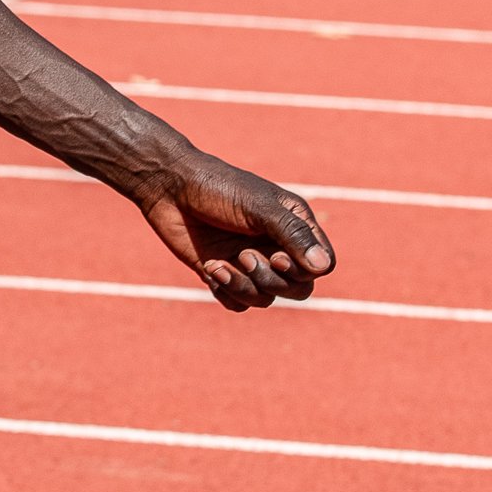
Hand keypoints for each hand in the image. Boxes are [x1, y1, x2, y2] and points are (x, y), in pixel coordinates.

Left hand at [131, 141, 335, 309]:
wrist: (168, 188)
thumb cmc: (216, 188)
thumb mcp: (258, 207)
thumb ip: (293, 234)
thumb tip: (323, 267)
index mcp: (294, 225)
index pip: (321, 265)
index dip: (302, 270)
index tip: (276, 256)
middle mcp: (276, 246)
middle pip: (297, 289)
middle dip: (271, 281)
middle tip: (244, 256)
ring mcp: (251, 262)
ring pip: (266, 299)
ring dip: (243, 287)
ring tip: (218, 264)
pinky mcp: (225, 274)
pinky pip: (239, 303)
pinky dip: (226, 292)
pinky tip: (209, 268)